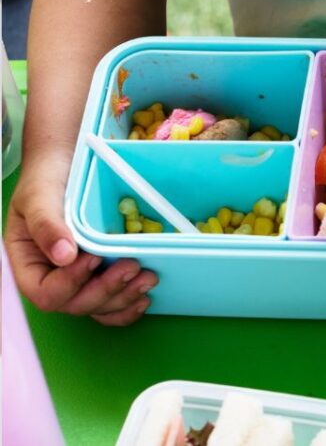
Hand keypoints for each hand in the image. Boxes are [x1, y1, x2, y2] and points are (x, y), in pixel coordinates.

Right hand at [4, 153, 155, 324]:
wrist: (67, 165)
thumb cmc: (47, 179)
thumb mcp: (39, 195)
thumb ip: (47, 224)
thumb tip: (64, 256)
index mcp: (29, 264)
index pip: (44, 292)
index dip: (70, 283)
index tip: (94, 258)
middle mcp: (51, 277)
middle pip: (75, 304)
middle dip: (106, 291)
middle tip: (133, 267)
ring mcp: (78, 280)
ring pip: (97, 307)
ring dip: (124, 299)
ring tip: (148, 278)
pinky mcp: (99, 275)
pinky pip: (110, 304)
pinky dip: (127, 305)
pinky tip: (145, 296)